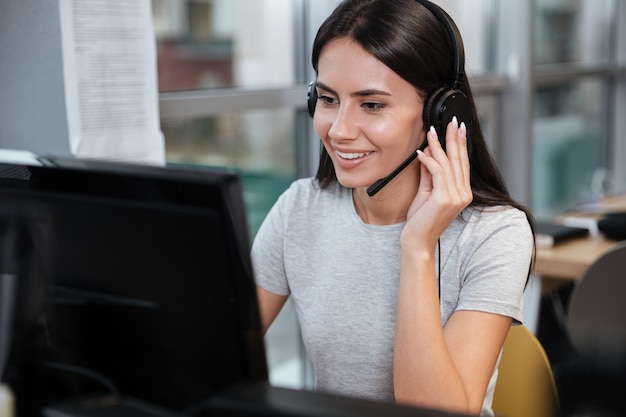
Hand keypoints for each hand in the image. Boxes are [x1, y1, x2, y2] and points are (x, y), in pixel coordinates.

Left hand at [401, 117, 471, 249]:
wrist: (417, 241)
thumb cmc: (420, 221)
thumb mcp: (426, 193)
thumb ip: (429, 175)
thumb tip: (429, 154)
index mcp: (462, 193)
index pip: (462, 164)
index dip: (460, 145)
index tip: (458, 128)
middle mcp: (463, 194)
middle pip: (459, 160)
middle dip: (454, 139)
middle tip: (451, 122)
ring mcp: (456, 196)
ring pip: (448, 164)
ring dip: (438, 146)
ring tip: (431, 132)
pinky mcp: (445, 198)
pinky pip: (437, 172)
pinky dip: (429, 160)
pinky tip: (421, 152)